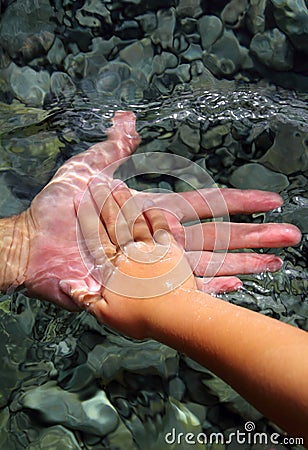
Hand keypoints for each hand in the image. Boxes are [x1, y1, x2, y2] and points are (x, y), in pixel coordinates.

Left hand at [16, 111, 299, 309]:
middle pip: (217, 236)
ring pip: (207, 263)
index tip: (270, 201)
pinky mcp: (141, 286)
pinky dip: (209, 289)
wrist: (34, 243)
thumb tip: (126, 119)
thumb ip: (112, 149)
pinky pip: (181, 289)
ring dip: (242, 263)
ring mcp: (153, 264)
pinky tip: (235, 288)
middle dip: (254, 235)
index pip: (206, 204)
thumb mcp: (86, 170)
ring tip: (275, 263)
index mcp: (154, 212)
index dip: (239, 202)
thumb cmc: (58, 208)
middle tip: (289, 236)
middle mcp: (161, 239)